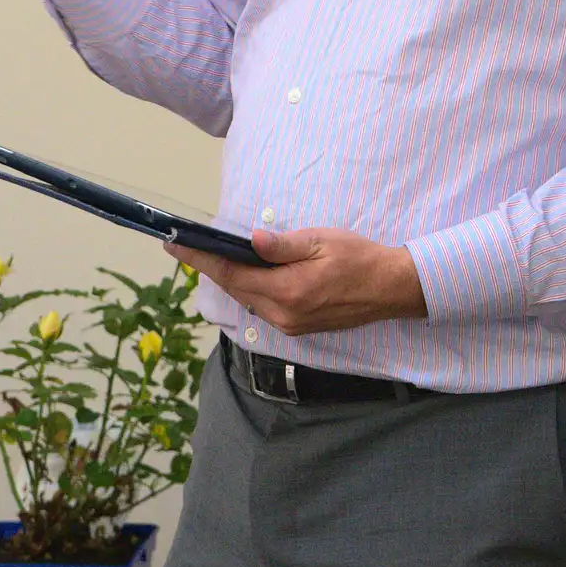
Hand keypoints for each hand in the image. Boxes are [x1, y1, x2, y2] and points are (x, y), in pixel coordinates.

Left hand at [166, 226, 427, 336]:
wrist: (391, 288)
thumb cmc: (359, 259)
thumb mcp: (321, 241)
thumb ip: (283, 244)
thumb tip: (250, 239)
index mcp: (288, 291)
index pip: (232, 274)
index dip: (200, 259)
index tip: (175, 245)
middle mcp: (284, 314)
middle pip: (235, 289)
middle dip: (208, 268)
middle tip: (184, 247)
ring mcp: (290, 325)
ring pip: (248, 299)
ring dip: (229, 279)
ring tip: (209, 257)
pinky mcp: (298, 327)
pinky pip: (263, 306)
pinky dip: (249, 288)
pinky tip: (245, 273)